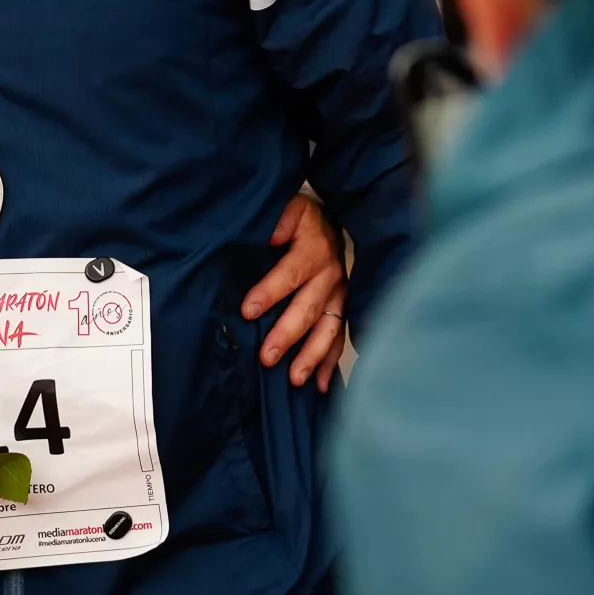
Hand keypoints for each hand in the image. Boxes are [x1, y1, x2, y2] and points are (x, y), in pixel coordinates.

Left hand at [242, 192, 349, 390]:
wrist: (339, 217)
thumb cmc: (303, 218)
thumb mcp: (291, 208)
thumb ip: (279, 219)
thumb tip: (269, 236)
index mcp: (314, 248)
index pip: (289, 274)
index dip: (269, 292)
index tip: (247, 312)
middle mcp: (331, 273)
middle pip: (309, 308)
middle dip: (287, 334)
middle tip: (266, 358)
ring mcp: (341, 293)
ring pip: (328, 328)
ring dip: (311, 355)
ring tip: (295, 380)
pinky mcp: (345, 306)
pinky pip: (340, 337)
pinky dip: (331, 362)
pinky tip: (320, 385)